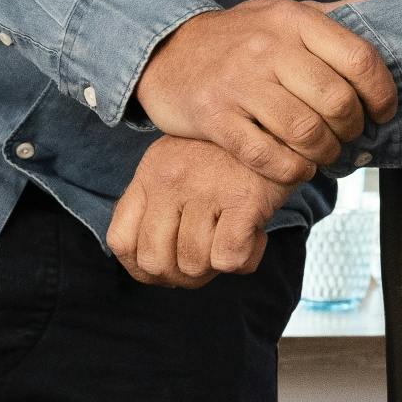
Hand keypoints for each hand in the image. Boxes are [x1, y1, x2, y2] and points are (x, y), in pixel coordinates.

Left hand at [106, 136, 295, 287]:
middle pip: (155, 262)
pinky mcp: (244, 198)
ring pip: (194, 265)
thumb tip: (151, 264)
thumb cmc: (232, 156)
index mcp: (152, 172)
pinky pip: (228, 259)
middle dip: (182, 277)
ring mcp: (205, 188)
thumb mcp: (183, 166)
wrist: (281, 123)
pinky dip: (245, 260)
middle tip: (207, 263)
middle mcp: (171, 179)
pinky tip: (255, 239)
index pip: (121, 241)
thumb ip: (161, 204)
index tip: (167, 271)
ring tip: (235, 239)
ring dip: (217, 267)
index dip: (141, 269)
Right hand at [137, 0, 395, 182]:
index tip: (381, 112)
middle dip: (352, 129)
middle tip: (348, 137)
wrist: (166, 50)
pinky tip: (296, 167)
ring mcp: (240, 83)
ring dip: (325, 154)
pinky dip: (292, 170)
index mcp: (295, 20)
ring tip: (324, 155)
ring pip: (306, 132)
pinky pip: (266, 156)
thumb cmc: (241, 37)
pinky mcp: (214, 117)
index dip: (382, 94)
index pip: (360, 59)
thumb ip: (345, 11)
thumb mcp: (289, 12)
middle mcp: (269, 48)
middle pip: (337, 102)